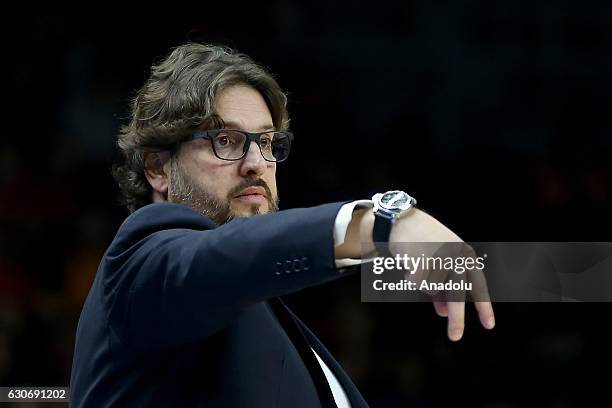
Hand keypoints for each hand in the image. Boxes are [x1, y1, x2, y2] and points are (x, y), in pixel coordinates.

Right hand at [390, 209, 495, 341]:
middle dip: (456, 317)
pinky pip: (418, 282)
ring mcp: (439, 255)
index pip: (478, 286)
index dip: (484, 306)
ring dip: (424, 285)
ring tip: (418, 267)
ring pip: (432, 289)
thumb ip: (444, 287)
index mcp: (466, 255)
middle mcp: (456, 255)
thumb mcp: (439, 264)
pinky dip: (412, 279)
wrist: (402, 221)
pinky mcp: (422, 257)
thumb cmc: (423, 243)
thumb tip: (444, 313)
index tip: (489, 325)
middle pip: (457, 293)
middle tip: (455, 338)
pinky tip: (409, 264)